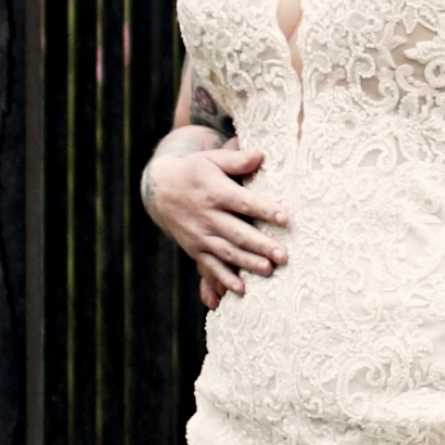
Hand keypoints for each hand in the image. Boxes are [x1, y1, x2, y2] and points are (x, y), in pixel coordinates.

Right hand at [141, 140, 288, 302]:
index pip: (243, 202)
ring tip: (269, 271)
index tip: (285, 218)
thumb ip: (235, 160)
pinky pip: (209, 266)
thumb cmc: (195, 171)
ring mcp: (200, 235)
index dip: (264, 210)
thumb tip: (260, 155)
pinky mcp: (195, 249)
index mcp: (215, 192)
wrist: (159, 190)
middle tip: (283, 255)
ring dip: (247, 263)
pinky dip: (222, 279)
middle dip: (260, 245)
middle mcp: (207, 216)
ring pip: (226, 252)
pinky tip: (240, 290)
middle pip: (237, 232)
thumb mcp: (211, 159)